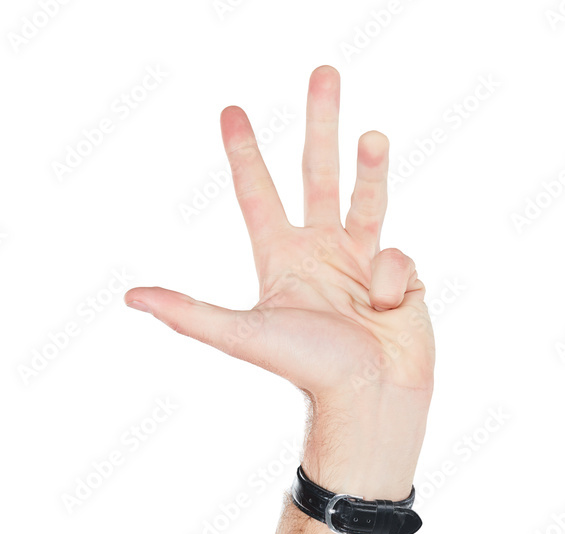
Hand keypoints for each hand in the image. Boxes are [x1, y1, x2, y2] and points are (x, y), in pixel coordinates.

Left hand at [124, 65, 434, 403]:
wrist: (372, 396)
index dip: (245, 155)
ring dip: (369, 164)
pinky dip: (391, 282)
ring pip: (368, 197)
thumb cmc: (310, 369)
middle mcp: (321, 252)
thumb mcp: (244, 335)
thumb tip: (132, 297)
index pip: (258, 195)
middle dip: (320, 123)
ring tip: (370, 134)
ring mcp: (363, 262)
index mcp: (283, 259)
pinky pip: (399, 257)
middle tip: (323, 74)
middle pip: (319, 173)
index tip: (231, 113)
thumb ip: (190, 313)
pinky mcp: (401, 277)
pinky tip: (386, 311)